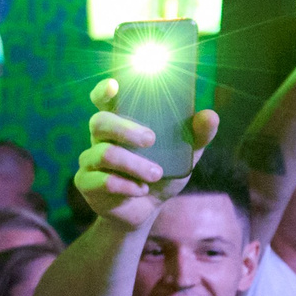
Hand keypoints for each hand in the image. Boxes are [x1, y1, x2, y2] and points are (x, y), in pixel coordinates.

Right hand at [77, 79, 222, 228]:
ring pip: (105, 154)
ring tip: (156, 174)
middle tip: (151, 139)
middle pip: (99, 121)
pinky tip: (140, 189)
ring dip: (135, 164)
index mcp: (120, 122)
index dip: (103, 91)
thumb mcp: (184, 155)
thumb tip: (209, 115)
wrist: (146, 209)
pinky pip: (103, 181)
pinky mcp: (86, 183)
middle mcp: (100, 137)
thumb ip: (197, 135)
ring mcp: (90, 160)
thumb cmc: (162, 174)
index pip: (103, 100)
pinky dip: (127, 186)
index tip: (114, 86)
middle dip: (125, 129)